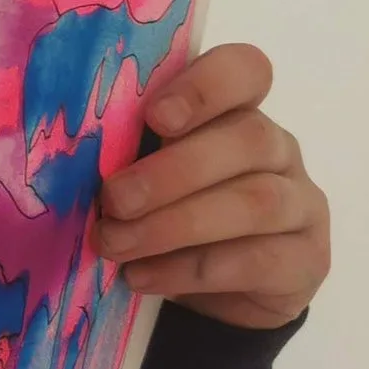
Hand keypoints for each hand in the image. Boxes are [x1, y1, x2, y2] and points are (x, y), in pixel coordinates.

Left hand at [93, 42, 329, 330]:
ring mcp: (299, 204)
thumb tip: (63, 161)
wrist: (212, 297)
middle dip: (172, 172)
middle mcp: (276, 149)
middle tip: (114, 200)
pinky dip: (190, 269)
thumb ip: (121, 156)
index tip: (156, 118)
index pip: (244, 71)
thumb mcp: (139, 177)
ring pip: (255, 201)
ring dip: (175, 224)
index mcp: (234, 113)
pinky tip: (141, 277)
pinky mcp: (305, 260)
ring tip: (115, 245)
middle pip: (247, 138)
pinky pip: (257, 260)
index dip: (205, 87)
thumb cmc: (163, 216)